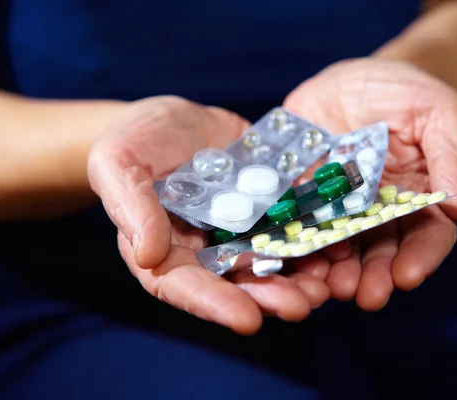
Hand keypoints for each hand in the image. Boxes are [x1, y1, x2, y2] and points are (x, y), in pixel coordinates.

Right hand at [88, 96, 328, 334]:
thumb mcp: (119, 164)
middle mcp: (206, 250)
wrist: (172, 120)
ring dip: (298, 278)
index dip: (215, 304)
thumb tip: (148, 255)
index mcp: (165, 251)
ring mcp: (239, 230)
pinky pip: (289, 227)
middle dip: (268, 297)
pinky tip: (337, 246)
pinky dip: (312, 240)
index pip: (185, 287)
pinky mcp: (265, 209)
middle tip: (302, 306)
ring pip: (269, 262)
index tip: (246, 320)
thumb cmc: (133, 141)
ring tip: (327, 285)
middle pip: (236, 283)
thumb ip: (132, 207)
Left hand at [283, 58, 456, 309]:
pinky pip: (298, 221)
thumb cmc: (407, 92)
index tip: (408, 276)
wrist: (355, 78)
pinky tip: (294, 257)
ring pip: (340, 247)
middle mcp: (378, 211)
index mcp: (418, 197)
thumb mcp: (438, 112)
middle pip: (381, 251)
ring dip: (337, 272)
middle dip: (376, 276)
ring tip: (332, 288)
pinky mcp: (303, 194)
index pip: (427, 234)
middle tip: (367, 297)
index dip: (420, 258)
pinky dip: (297, 242)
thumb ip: (452, 157)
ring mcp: (338, 205)